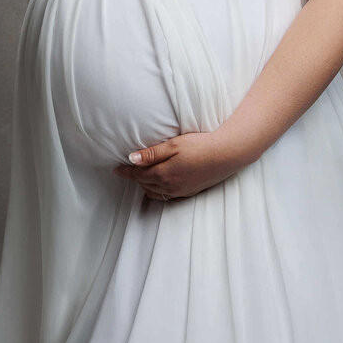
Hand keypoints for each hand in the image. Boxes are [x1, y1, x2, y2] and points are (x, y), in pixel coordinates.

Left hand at [112, 129, 247, 200]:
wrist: (227, 155)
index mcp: (163, 173)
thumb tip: (131, 159)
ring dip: (145, 186)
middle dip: (135, 178)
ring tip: (141, 178)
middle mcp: (169, 186)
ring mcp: (180, 191)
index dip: (125, 172)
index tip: (116, 169)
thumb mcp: (174, 145)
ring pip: (155, 193)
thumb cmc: (200, 145)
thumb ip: (152, 154)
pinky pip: (167, 196)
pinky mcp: (189, 192)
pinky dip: (158, 192)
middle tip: (128, 170)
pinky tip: (159, 186)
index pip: (137, 174)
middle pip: (145, 184)